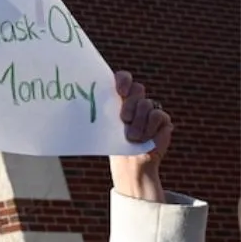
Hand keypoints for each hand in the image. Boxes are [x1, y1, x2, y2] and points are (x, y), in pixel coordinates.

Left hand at [109, 71, 170, 201]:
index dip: (123, 80)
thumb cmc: (112, 143)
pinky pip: (158, 115)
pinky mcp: (162, 119)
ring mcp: (150, 109)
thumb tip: (79, 101)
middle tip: (124, 119)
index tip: (120, 92)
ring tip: (132, 137)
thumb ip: (99, 111)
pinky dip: (150, 127)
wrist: (129, 163)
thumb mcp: (104, 126)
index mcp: (119, 98)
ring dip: (138, 122)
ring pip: (146, 103)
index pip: (123, 78)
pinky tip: (145, 138)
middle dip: (130, 104)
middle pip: (137, 88)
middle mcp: (135, 100)